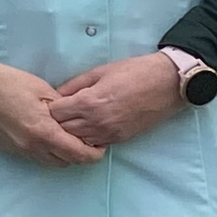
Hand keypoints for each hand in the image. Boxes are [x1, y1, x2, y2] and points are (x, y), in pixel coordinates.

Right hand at [0, 59, 106, 168]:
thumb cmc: (10, 83)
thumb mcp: (43, 90)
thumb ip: (63, 109)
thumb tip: (77, 121)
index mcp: (43, 131)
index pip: (77, 153)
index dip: (93, 154)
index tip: (101, 147)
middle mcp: (32, 147)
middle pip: (66, 162)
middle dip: (80, 155)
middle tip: (88, 141)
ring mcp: (20, 151)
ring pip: (52, 162)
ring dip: (64, 155)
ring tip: (69, 138)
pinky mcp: (11, 150)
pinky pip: (37, 158)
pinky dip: (48, 152)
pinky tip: (49, 137)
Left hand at [46, 54, 189, 151]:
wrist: (166, 84)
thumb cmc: (134, 72)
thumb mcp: (100, 71)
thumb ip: (75, 84)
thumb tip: (56, 94)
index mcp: (89, 102)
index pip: (55, 114)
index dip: (50, 108)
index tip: (52, 102)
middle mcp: (96, 122)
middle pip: (62, 131)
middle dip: (56, 122)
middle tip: (57, 114)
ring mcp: (108, 134)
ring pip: (76, 142)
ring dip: (70, 133)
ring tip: (71, 122)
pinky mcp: (118, 140)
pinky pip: (93, 145)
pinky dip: (86, 139)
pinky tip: (87, 128)